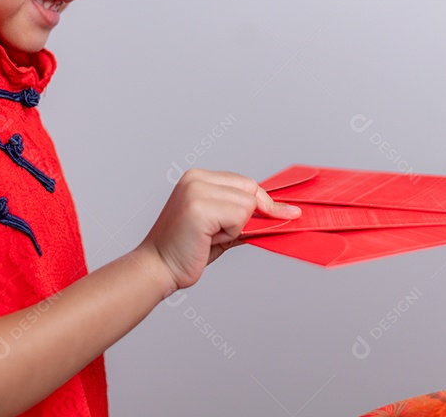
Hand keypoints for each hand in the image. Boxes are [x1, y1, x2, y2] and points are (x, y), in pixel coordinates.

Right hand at [138, 168, 299, 293]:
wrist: (158, 268)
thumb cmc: (187, 251)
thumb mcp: (220, 227)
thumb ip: (243, 216)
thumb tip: (278, 214)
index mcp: (198, 178)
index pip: (246, 182)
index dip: (264, 202)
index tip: (287, 212)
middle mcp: (196, 178)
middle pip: (250, 189)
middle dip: (252, 214)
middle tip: (223, 234)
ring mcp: (197, 190)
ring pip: (247, 204)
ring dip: (236, 228)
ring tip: (209, 236)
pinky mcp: (200, 206)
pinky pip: (239, 216)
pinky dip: (231, 233)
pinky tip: (208, 238)